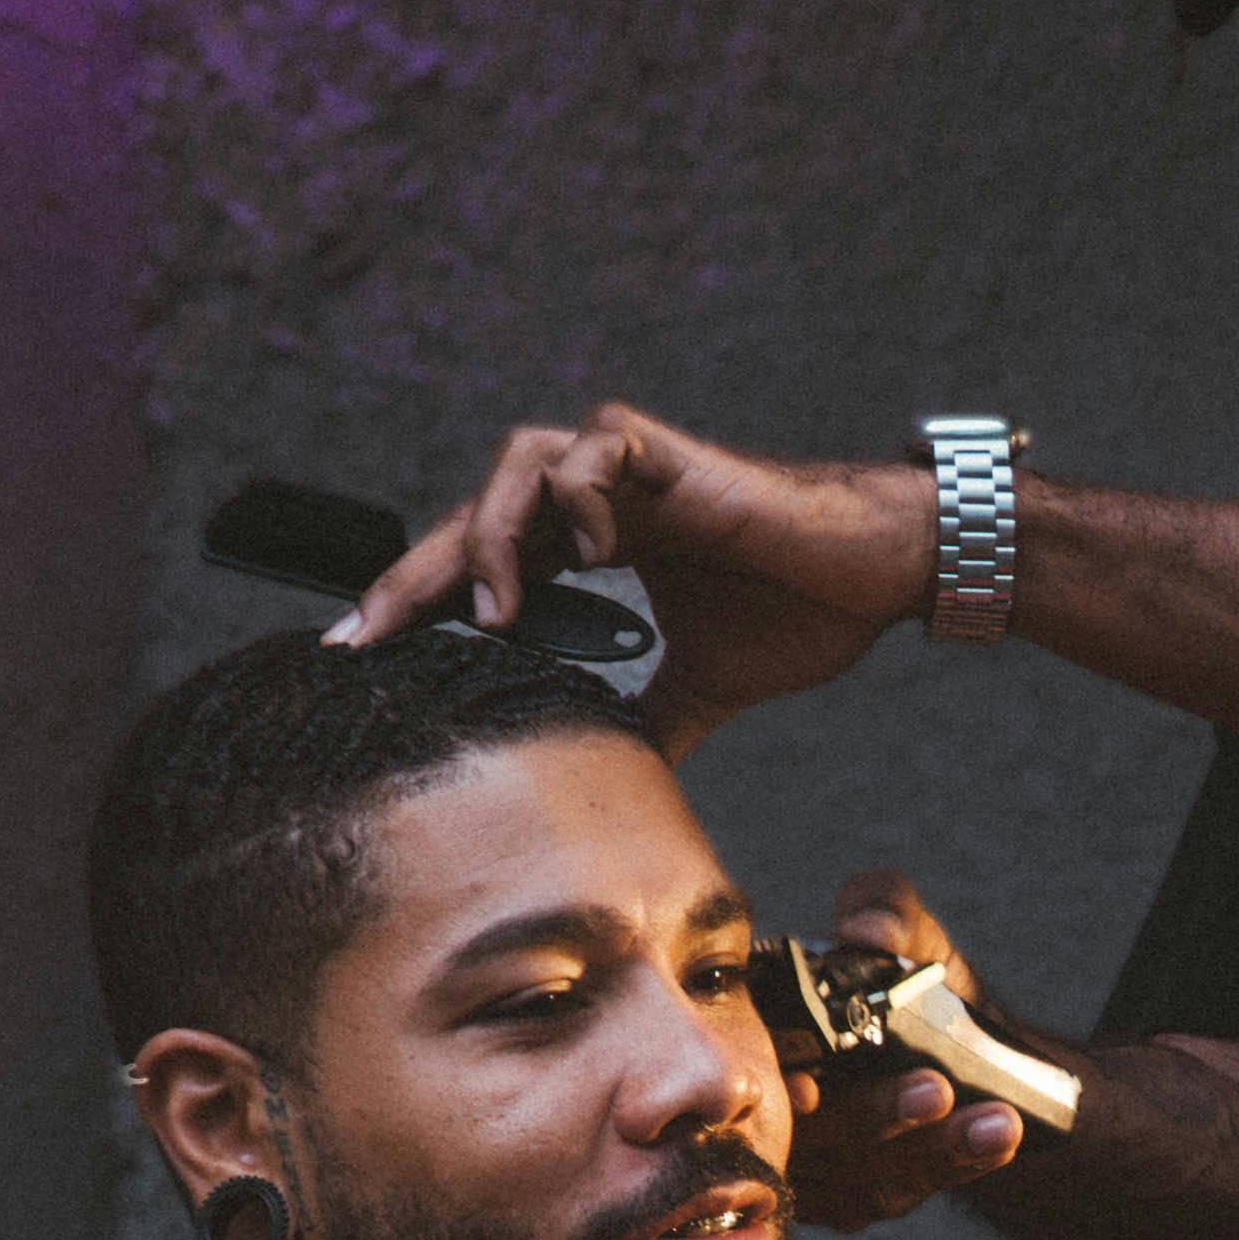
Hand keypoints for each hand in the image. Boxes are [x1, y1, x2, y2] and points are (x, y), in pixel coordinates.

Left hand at [337, 405, 932, 751]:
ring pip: (516, 463)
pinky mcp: (666, 453)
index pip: (481, 563)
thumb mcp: (700, 687)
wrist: (878, 573)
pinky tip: (593, 556)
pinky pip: (591, 447)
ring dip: (492, 536)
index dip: (419, 604)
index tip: (360, 655)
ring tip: (498, 613)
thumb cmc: (801, 610)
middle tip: (363, 636)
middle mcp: (600, 498)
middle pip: (472, 513)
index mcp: (595, 543)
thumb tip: (613, 792)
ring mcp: (630, 467)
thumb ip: (648, 721)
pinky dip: (576, 499)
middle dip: (412, 576)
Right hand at [772, 871, 1025, 1232]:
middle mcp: (760, 1109)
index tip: (812, 1090)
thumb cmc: (914, 986)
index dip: (774, 1083)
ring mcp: (802, 1165)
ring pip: (857, 1175)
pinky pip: (892, 1196)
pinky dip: (952, 1170)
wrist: (964, 1051)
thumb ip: (885, 908)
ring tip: (999, 1120)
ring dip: (932, 1150)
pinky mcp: (844, 1201)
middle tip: (938, 1088)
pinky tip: (998, 1144)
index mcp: (757, 1034)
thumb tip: (869, 932)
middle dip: (874, 1115)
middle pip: (805, 1134)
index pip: (748, 1070)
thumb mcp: (907, 934)